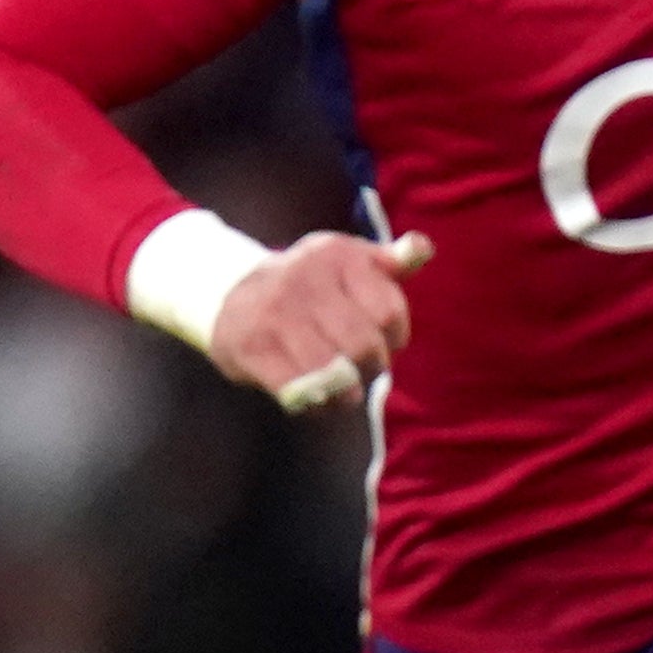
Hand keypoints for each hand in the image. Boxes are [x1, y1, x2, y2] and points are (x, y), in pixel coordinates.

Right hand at [209, 231, 430, 412]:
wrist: (229, 293)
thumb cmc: (311, 286)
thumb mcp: (350, 262)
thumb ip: (392, 261)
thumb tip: (423, 248)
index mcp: (336, 254)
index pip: (389, 313)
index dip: (394, 337)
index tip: (384, 339)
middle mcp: (303, 276)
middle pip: (363, 346)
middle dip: (371, 365)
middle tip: (364, 367)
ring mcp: (273, 311)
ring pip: (333, 373)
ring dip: (346, 393)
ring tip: (345, 390)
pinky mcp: (250, 347)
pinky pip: (299, 391)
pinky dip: (316, 404)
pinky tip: (316, 397)